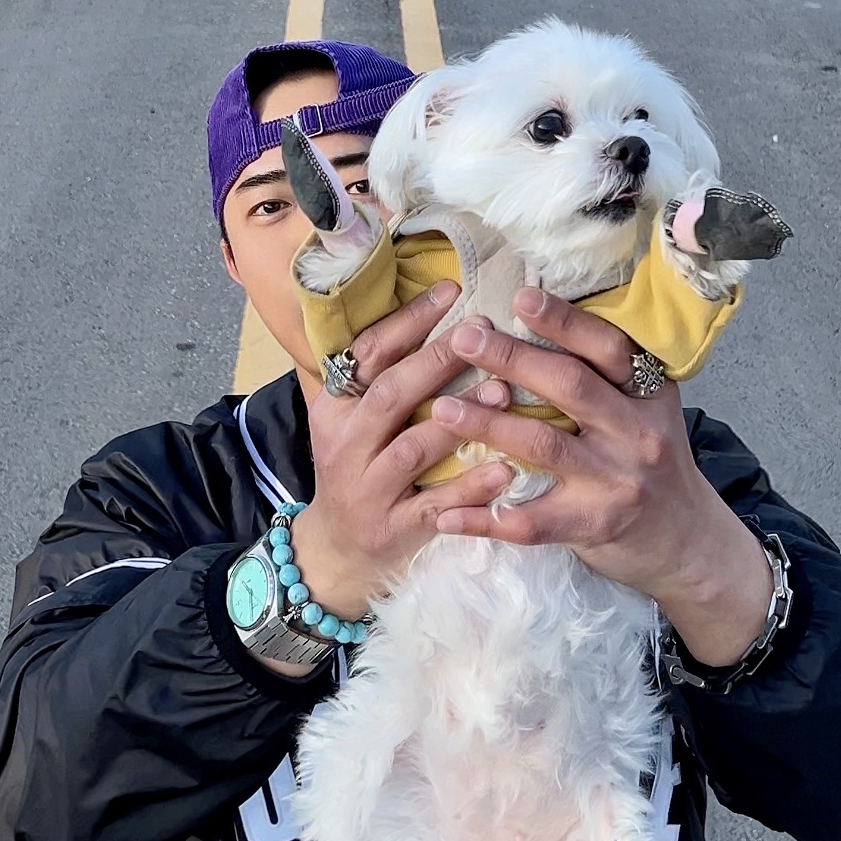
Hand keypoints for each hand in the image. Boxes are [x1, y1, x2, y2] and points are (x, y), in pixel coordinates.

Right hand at [288, 284, 511, 626]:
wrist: (335, 551)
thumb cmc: (359, 469)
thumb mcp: (353, 420)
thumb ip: (384, 375)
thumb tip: (440, 310)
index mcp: (335, 408)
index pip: (367, 354)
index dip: (408, 320)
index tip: (452, 289)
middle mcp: (346, 444)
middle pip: (390, 394)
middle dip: (437, 360)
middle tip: (484, 331)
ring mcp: (368, 489)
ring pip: (412, 449)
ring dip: (459, 420)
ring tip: (501, 393)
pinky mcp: (393, 529)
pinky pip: (434, 507)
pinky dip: (469, 488)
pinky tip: (505, 470)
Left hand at [428, 289, 773, 667]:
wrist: (687, 543)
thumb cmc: (650, 463)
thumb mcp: (646, 409)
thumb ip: (603, 375)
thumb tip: (534, 316)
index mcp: (648, 394)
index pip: (608, 348)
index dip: (565, 321)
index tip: (520, 296)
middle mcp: (637, 433)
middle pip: (570, 386)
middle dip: (512, 358)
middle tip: (463, 337)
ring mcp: (616, 481)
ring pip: (544, 445)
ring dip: (488, 425)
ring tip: (441, 409)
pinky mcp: (594, 526)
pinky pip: (531, 521)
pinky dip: (484, 517)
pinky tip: (443, 513)